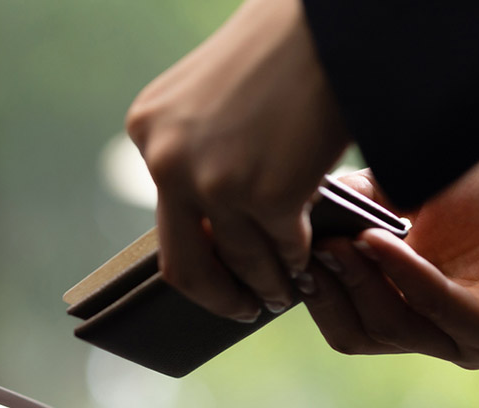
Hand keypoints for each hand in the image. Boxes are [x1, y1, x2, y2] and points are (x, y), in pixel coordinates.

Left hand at [126, 0, 348, 320]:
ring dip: (267, 284)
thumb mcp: (208, 96)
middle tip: (241, 307)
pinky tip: (311, 261)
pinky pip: (283, 250)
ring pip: (240, 262)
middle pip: (182, 263)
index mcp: (147, 131)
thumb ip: (197, 148)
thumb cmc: (281, 49)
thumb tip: (208, 216)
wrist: (332, 22)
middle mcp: (167, 161)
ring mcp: (213, 183)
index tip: (217, 273)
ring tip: (286, 291)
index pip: (166, 217)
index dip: (197, 253)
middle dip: (215, 296)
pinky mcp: (266, 196)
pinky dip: (299, 261)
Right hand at [302, 142, 478, 368]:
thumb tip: (292, 210)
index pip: (338, 318)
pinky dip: (403, 276)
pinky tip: (379, 240)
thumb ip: (354, 207)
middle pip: (353, 333)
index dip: (307, 288)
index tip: (282, 247)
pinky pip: (439, 311)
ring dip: (357, 282)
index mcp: (404, 304)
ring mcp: (464, 338)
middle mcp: (431, 331)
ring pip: (386, 328)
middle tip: (308, 245)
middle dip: (323, 291)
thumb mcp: (405, 192)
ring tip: (341, 239)